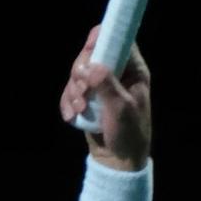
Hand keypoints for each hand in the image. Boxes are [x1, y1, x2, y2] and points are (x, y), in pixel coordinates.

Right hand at [59, 27, 151, 170]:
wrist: (118, 161)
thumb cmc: (129, 134)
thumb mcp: (121, 110)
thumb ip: (107, 86)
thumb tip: (90, 66)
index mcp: (132, 71)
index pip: (119, 41)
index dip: (101, 39)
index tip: (89, 50)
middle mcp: (116, 73)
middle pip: (91, 54)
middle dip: (80, 71)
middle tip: (82, 91)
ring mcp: (100, 85)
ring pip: (78, 72)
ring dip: (73, 90)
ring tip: (79, 108)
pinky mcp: (88, 98)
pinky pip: (70, 90)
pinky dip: (67, 102)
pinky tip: (71, 115)